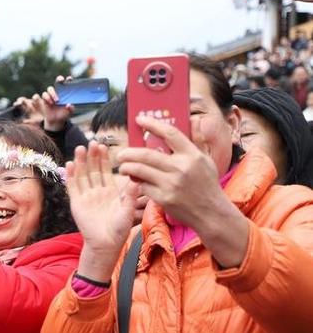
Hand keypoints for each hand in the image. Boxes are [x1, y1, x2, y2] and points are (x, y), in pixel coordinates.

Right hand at [28, 76, 73, 131]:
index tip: (69, 79)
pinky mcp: (44, 100)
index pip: (67, 83)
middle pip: (57, 82)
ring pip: (49, 89)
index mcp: (65, 93)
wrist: (56, 121)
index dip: (68, 80)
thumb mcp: (69, 113)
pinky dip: (45, 98)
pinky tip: (49, 103)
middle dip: (59, 80)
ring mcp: (50, 95)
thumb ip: (70, 109)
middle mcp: (58, 92)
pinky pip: (42, 95)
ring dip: (52, 94)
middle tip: (60, 81)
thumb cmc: (63, 114)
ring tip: (55, 102)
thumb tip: (69, 104)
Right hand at [67, 142, 139, 281]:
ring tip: (80, 149)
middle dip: (92, 156)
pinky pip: (73, 187)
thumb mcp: (128, 210)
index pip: (106, 171)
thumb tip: (135, 179)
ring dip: (80, 162)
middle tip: (92, 142)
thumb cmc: (119, 229)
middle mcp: (97, 191)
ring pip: (82, 175)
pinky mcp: (76, 203)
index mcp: (110, 191)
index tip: (105, 146)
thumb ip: (130, 195)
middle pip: (93, 170)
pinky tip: (70, 164)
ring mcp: (86, 196)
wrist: (106, 244)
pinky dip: (71, 176)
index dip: (104, 159)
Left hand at [116, 116, 248, 266]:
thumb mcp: (206, 161)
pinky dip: (136, 182)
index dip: (152, 124)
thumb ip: (196, 141)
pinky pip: (143, 186)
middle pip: (147, 154)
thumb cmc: (207, 185)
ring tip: (123, 167)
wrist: (211, 213)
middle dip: (129, 152)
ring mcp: (172, 184)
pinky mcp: (164, 198)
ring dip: (127, 167)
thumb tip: (192, 119)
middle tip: (121, 153)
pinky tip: (134, 181)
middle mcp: (181, 168)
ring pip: (140, 170)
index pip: (170, 133)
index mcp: (192, 155)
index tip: (139, 119)